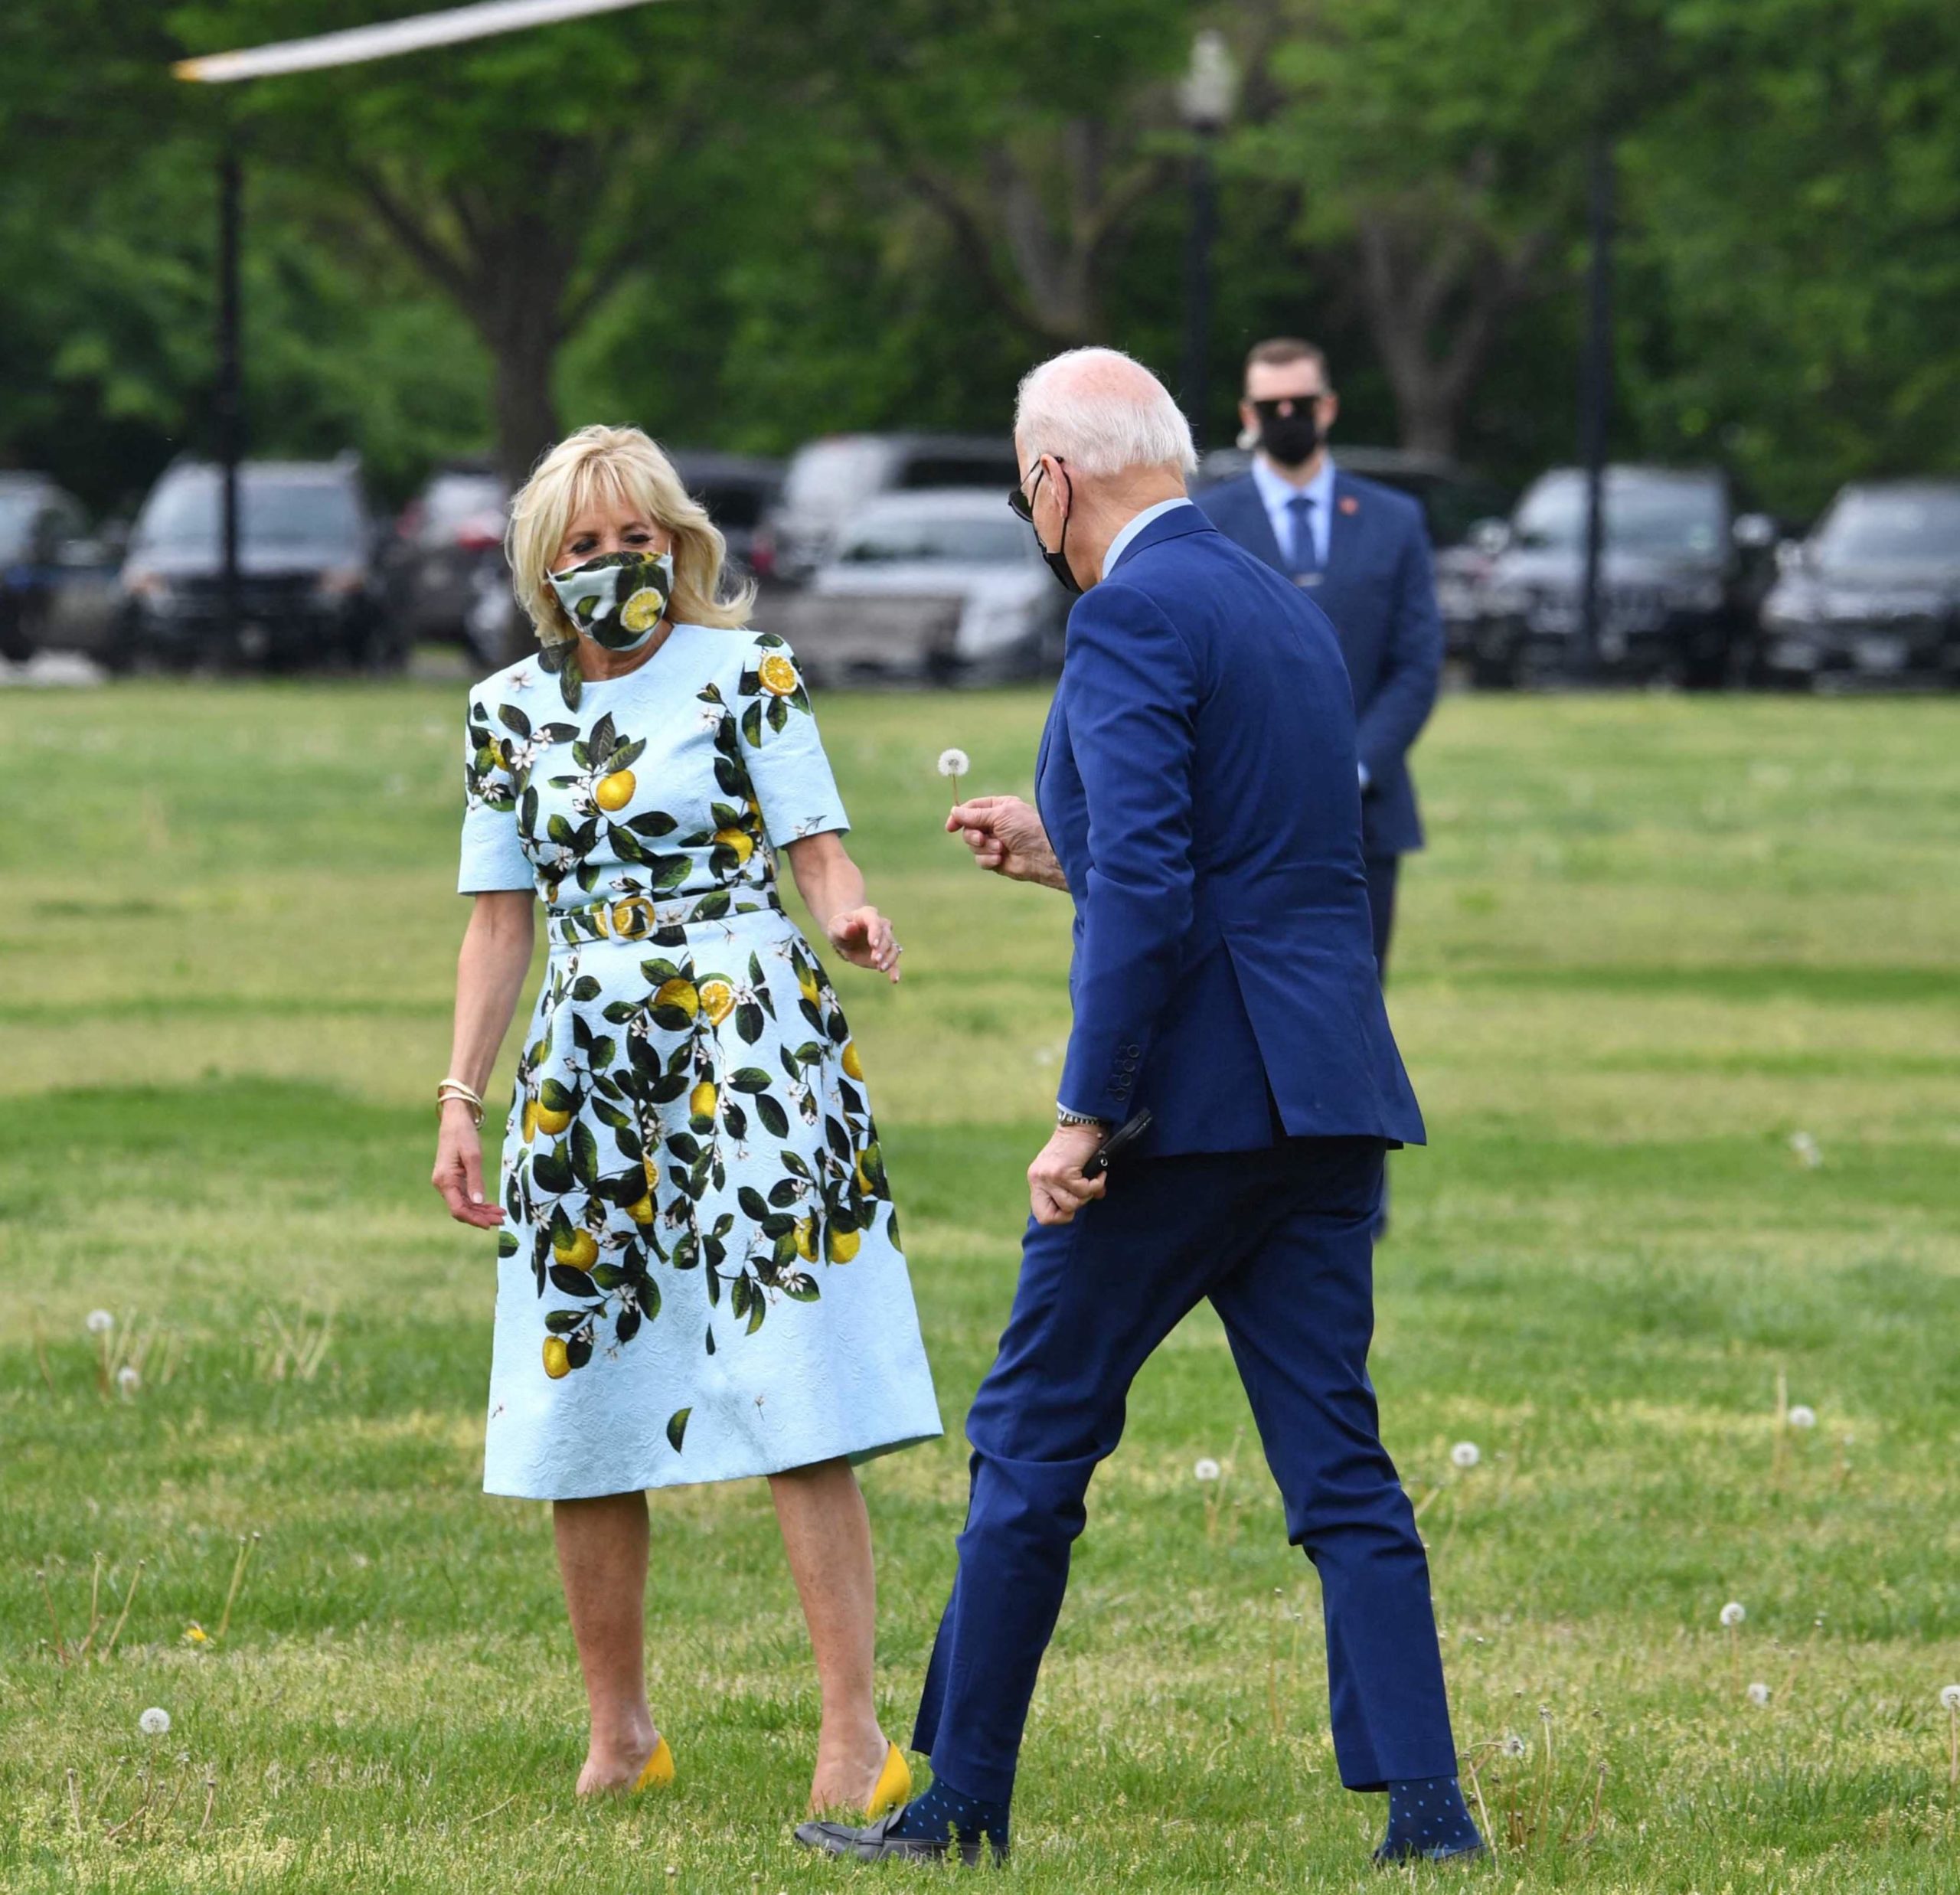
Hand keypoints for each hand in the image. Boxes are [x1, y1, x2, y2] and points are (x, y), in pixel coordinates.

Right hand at [433, 1102, 503, 1228]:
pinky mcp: (454, 1179)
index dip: (474, 1219)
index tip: (490, 1224)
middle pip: (462, 1209)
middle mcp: (443, 1185)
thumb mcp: (473, 1156)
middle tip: (502, 1220)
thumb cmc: (463, 1134)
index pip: (458, 1209)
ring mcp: (447, 1183)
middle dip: (481, 1216)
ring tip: (501, 1214)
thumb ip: (476, 1179)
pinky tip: (491, 1206)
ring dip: (481, 1211)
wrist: (456, 1119)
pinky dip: (478, 1202)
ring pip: (464, 1204)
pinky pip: (465, 1196)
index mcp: (445, 1181)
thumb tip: (479, 1202)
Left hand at [826, 904, 901, 982]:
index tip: (873, 945)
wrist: (846, 937)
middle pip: (886, 937)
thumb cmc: (840, 928)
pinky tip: (894, 979)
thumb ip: (843, 928)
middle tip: (875, 960)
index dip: (876, 933)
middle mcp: (881, 926)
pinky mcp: (885, 955)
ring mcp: (885, 940)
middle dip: (882, 949)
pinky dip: (895, 970)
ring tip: (881, 969)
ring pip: (893, 949)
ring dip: (889, 959)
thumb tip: (853, 927)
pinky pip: (894, 962)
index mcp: (868, 915)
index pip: (875, 922)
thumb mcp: (836, 927)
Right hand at [946, 795, 1064, 887]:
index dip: (959, 817)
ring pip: (973, 845)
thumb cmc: (1026, 829)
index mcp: (999, 807)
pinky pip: (980, 860)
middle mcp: (996, 824)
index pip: (971, 809)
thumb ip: (975, 815)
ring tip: (1001, 849)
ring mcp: (996, 842)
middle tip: (982, 838)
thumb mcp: (999, 815)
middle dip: (973, 835)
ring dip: (984, 848)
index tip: (950, 826)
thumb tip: (954, 811)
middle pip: (969, 828)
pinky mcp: (996, 860)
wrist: (1042, 855)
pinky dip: (988, 859)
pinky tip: (1001, 859)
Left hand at [1028, 1120, 1107, 1226]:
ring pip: (1070, 1205)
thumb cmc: (1079, 1145)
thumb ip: (1075, 1187)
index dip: (1059, 1216)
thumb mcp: (1069, 1168)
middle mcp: (1038, 1179)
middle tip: (1082, 1194)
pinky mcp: (1062, 1173)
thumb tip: (1097, 1197)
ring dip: (1087, 1194)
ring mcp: (1048, 1177)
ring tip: (1093, 1179)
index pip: (1040, 1214)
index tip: (1073, 1205)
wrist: (1083, 1123)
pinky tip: (1099, 1173)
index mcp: (1036, 1179)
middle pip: (1048, 1217)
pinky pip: (1083, 1191)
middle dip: (1070, 1211)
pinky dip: (1096, 1184)